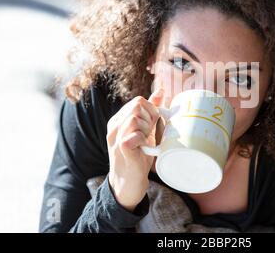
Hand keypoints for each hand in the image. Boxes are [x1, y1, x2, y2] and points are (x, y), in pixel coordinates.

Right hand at [107, 87, 163, 210]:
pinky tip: (142, 148)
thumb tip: (160, 91)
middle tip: (149, 134)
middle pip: (137, 106)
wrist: (128, 184)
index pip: (138, 101)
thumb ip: (150, 111)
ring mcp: (115, 137)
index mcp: (119, 120)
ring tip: (144, 141)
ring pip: (135, 118)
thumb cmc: (137, 156)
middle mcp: (114, 126)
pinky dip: (142, 140)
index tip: (152, 125)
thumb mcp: (145, 130)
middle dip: (149, 118)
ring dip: (146, 129)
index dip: (151, 111)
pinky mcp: (120, 149)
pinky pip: (134, 135)